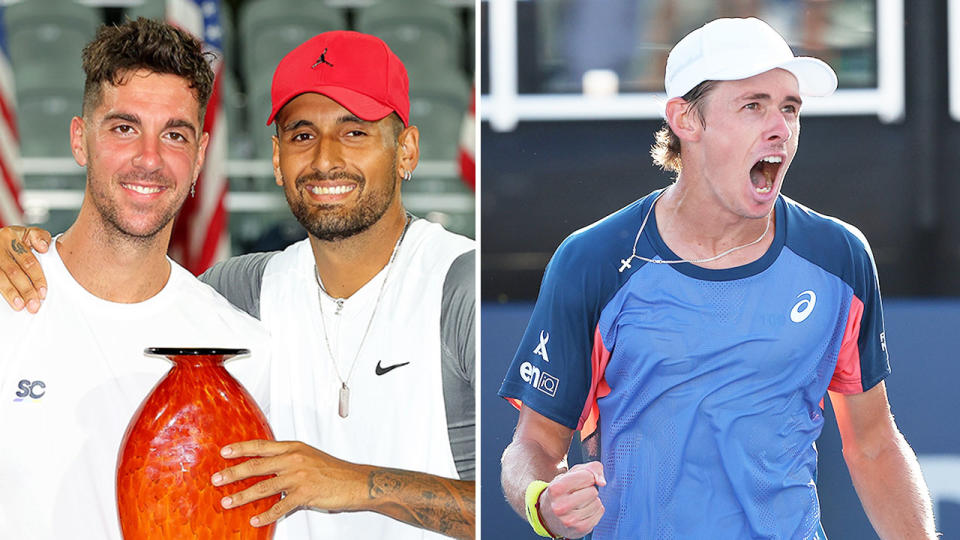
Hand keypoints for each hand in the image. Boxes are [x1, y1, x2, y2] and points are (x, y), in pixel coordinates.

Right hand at [0, 226, 50, 312]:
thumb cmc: (15, 240)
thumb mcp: (27, 233)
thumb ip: (39, 237)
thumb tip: (44, 248)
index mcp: (11, 236)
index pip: (28, 261)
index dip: (37, 278)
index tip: (43, 292)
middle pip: (14, 272)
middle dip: (26, 290)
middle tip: (34, 305)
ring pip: (0, 278)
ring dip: (11, 294)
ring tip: (20, 306)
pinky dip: (1, 292)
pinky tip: (8, 301)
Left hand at [212, 440, 368, 526]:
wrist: (356, 481)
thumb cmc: (333, 470)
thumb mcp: (309, 456)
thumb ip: (288, 459)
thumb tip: (267, 466)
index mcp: (294, 448)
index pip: (261, 446)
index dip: (241, 448)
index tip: (224, 452)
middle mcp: (294, 459)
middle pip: (256, 465)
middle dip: (233, 473)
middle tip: (217, 479)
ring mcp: (299, 476)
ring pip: (263, 486)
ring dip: (242, 496)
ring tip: (228, 502)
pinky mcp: (305, 494)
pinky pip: (280, 507)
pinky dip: (266, 515)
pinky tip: (255, 519)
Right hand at [539, 461, 605, 538]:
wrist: (549, 515)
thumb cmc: (562, 491)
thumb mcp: (571, 474)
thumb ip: (591, 468)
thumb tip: (602, 482)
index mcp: (556, 489)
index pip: (587, 476)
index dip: (587, 476)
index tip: (580, 480)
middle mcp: (560, 506)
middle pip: (593, 491)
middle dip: (589, 489)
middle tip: (578, 493)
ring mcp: (570, 520)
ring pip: (597, 503)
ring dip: (592, 501)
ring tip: (580, 503)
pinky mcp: (580, 529)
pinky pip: (599, 512)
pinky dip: (596, 510)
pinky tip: (584, 511)